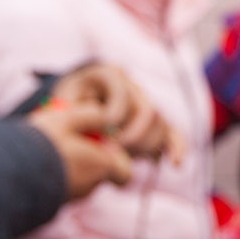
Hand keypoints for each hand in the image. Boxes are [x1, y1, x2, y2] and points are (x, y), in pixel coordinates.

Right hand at [28, 101, 133, 199]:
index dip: (117, 158)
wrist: (7, 173)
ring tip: (50, 147)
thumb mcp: (69, 117)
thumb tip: (105, 115)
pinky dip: (56, 173)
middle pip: (99, 172)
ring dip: (71, 163)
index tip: (102, 142)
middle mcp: (89, 186)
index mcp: (102, 166)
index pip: (124, 172)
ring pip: (80, 178)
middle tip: (69, 138)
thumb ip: (92, 115)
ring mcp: (71, 196)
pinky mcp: (52, 201)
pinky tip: (39, 159)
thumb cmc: (43, 142)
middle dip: (89, 156)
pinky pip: (61, 185)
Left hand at [52, 65, 180, 163]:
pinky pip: (172, 132)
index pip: (122, 93)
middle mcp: (133, 87)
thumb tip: (94, 137)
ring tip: (126, 158)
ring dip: (145, 146)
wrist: (75, 102)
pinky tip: (176, 163)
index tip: (101, 132)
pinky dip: (176, 147)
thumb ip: (76, 115)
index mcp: (109, 75)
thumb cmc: (67, 104)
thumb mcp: (64, 102)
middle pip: (148, 110)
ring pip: (161, 123)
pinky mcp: (154, 123)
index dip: (113, 115)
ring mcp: (146, 104)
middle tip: (115, 152)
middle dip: (133, 136)